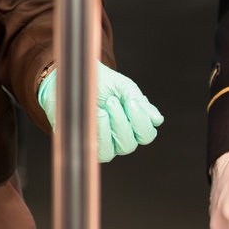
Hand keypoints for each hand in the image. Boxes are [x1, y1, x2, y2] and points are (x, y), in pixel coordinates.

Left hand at [37, 63, 163, 162]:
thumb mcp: (121, 86)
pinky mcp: (85, 145)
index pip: (147, 135)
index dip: (142, 121)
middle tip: (112, 101)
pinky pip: (96, 149)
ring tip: (102, 108)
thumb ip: (139, 101)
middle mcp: (118, 138)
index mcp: (132, 124)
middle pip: (130, 144)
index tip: (131, 102)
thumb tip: (157, 119)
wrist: (71, 78)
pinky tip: (93, 116)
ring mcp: (102, 144)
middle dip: (121, 121)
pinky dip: (96, 132)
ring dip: (109, 127)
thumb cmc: (97, 83)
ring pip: (113, 149)